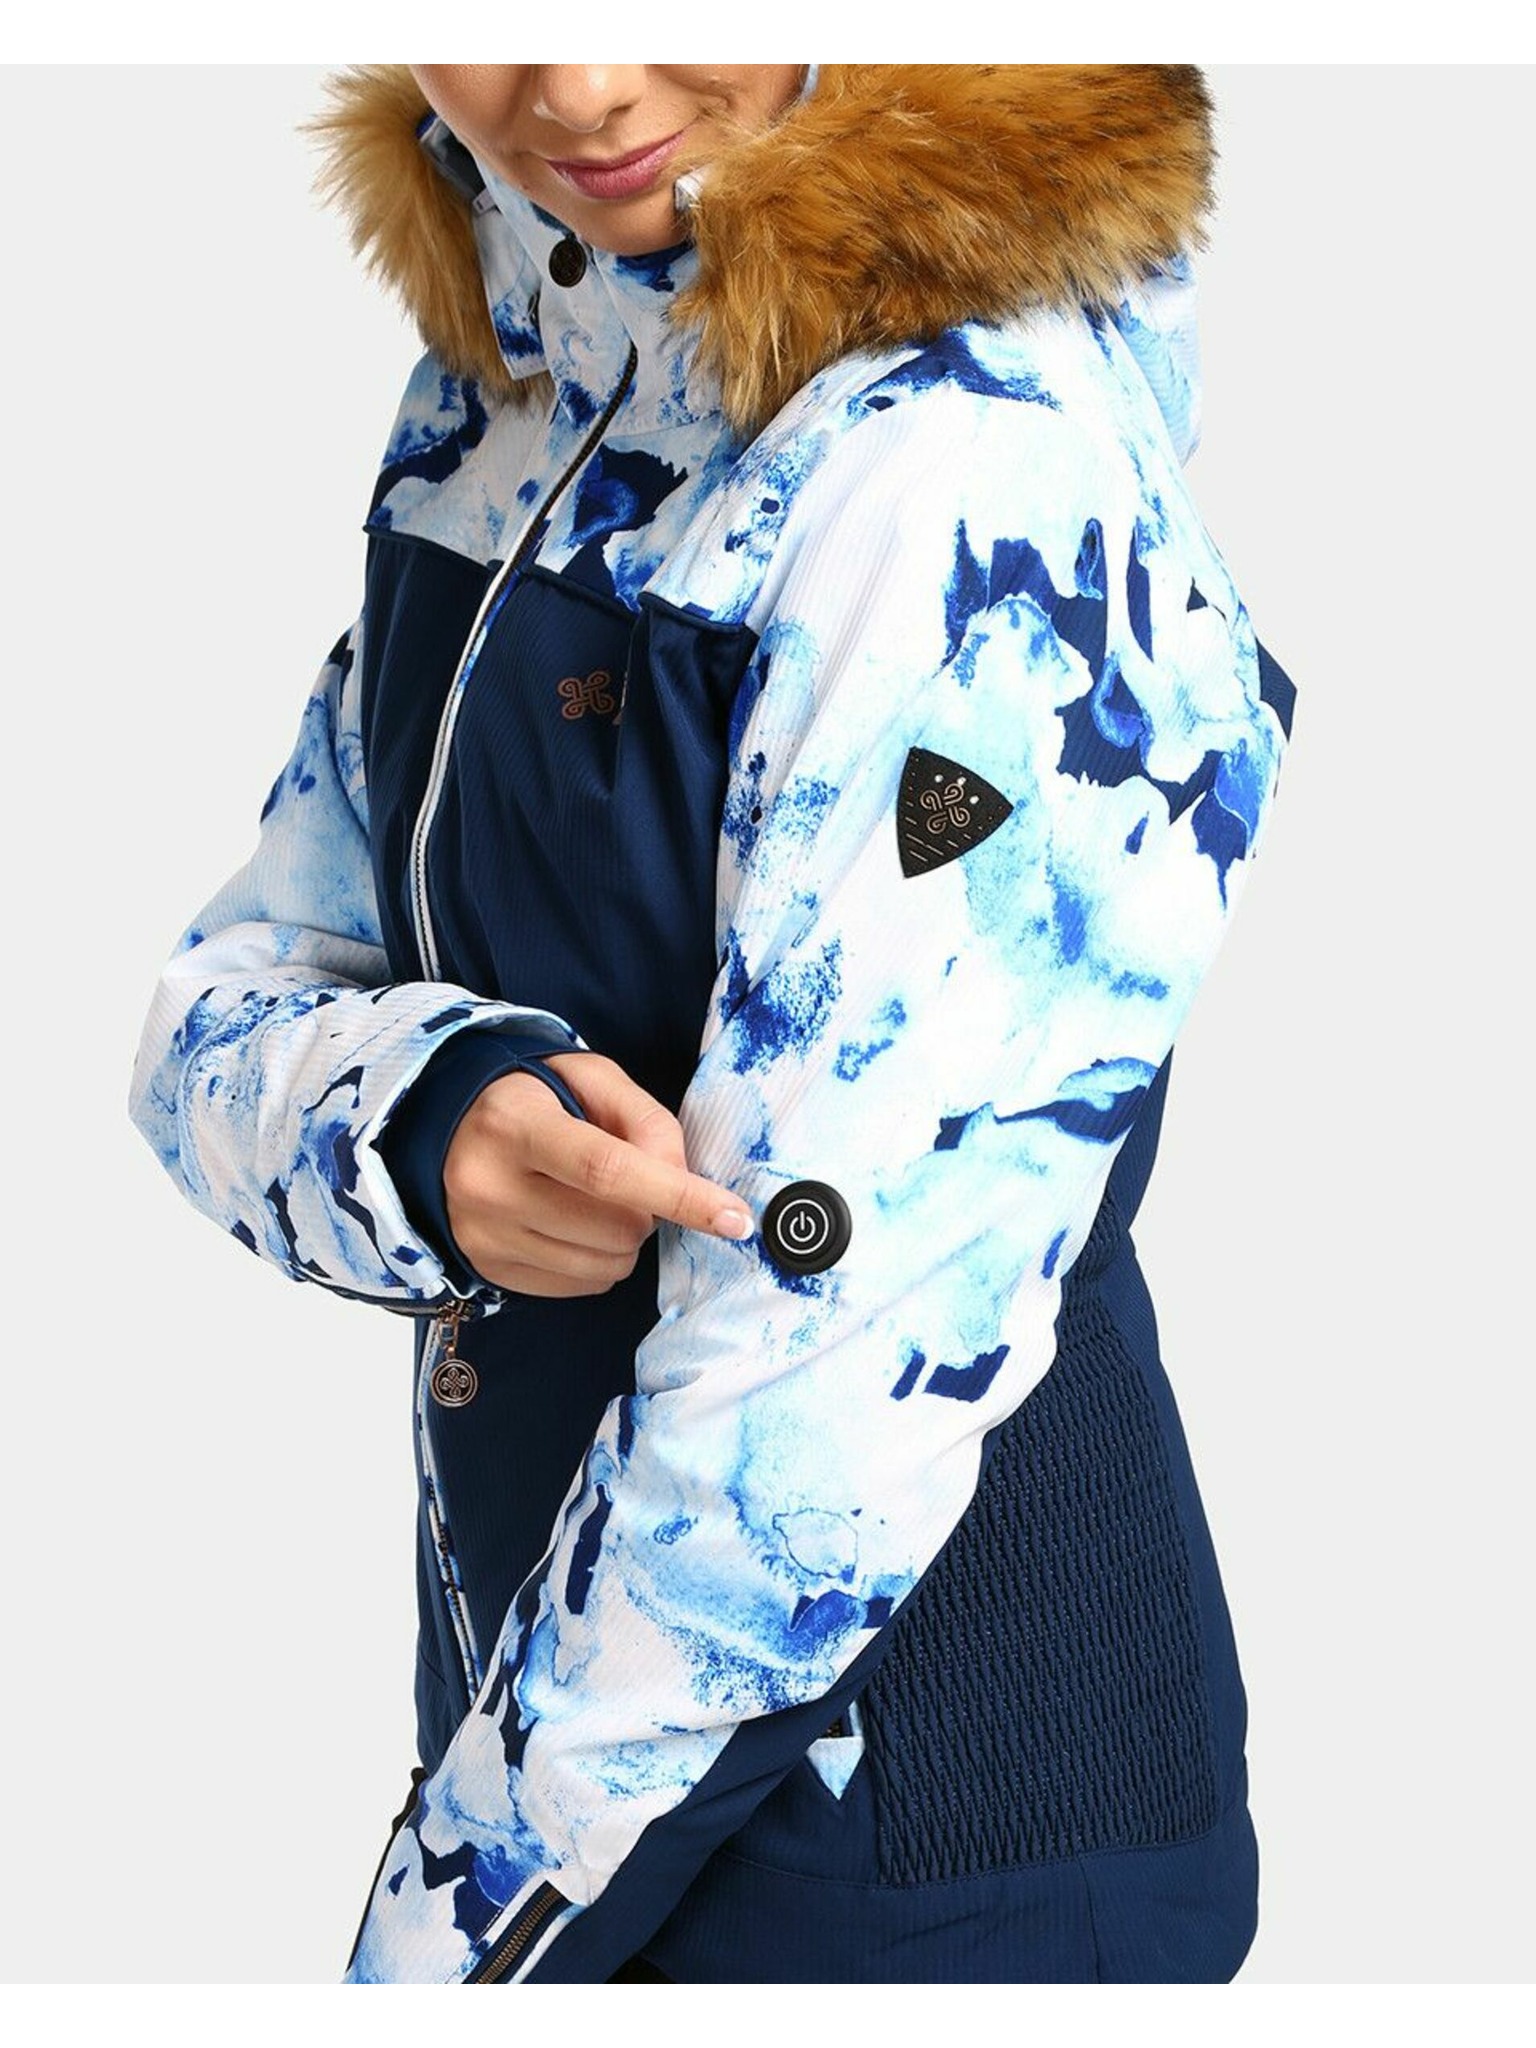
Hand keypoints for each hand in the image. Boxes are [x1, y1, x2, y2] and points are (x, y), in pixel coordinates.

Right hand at [443, 1051, 754, 1296]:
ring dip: (626, 1238)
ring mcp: (484, 1235)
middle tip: (628, 1179)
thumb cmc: (533, 1097)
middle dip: (650, 1210)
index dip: (679, 1196)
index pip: (607, 1170)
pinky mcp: (486, 1269)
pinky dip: (598, 1260)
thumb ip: (645, 1119)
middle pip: (617, 1226)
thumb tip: (682, 1179)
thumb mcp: (588, 1079)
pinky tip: (572, 1223)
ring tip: (593, 1199)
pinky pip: (581, 1286)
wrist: (445, 1127)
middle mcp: (490, 1186)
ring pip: (605, 1265)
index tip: (734, 1218)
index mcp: (516, 1124)